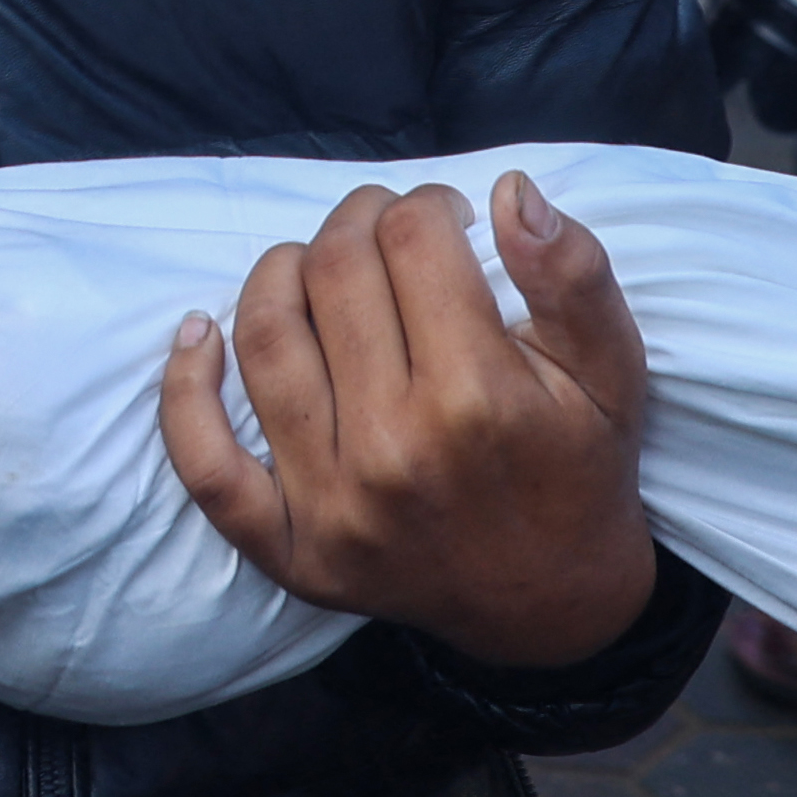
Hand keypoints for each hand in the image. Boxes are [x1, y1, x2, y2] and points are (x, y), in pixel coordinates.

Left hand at [159, 174, 659, 670]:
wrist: (553, 606)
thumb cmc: (579, 471)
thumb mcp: (612, 369)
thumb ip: (571, 273)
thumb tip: (509, 191)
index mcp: (478, 397)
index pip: (413, 238)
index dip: (429, 205)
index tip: (446, 222)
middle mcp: (393, 449)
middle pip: (336, 270)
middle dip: (361, 221)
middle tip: (388, 233)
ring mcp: (330, 505)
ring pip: (265, 336)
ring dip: (281, 271)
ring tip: (318, 267)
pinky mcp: (289, 550)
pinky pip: (205, 464)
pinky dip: (184, 389)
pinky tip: (198, 334)